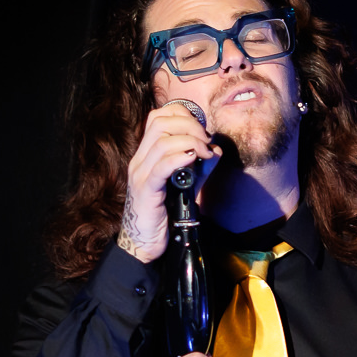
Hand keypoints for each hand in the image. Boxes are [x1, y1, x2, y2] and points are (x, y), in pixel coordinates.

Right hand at [116, 100, 218, 262]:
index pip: (158, 117)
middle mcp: (140, 159)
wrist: (144, 241)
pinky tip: (193, 160)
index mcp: (146, 154)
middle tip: (207, 140)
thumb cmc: (165, 212)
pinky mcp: (145, 190)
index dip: (183, 115)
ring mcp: (140, 174)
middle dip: (189, 126)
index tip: (202, 129)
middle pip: (160, 123)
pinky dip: (179, 158)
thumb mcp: (187, 184)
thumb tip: (216, 149)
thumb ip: (200, 166)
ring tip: (204, 152)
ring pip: (162, 142)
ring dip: (189, 141)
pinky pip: (161, 167)